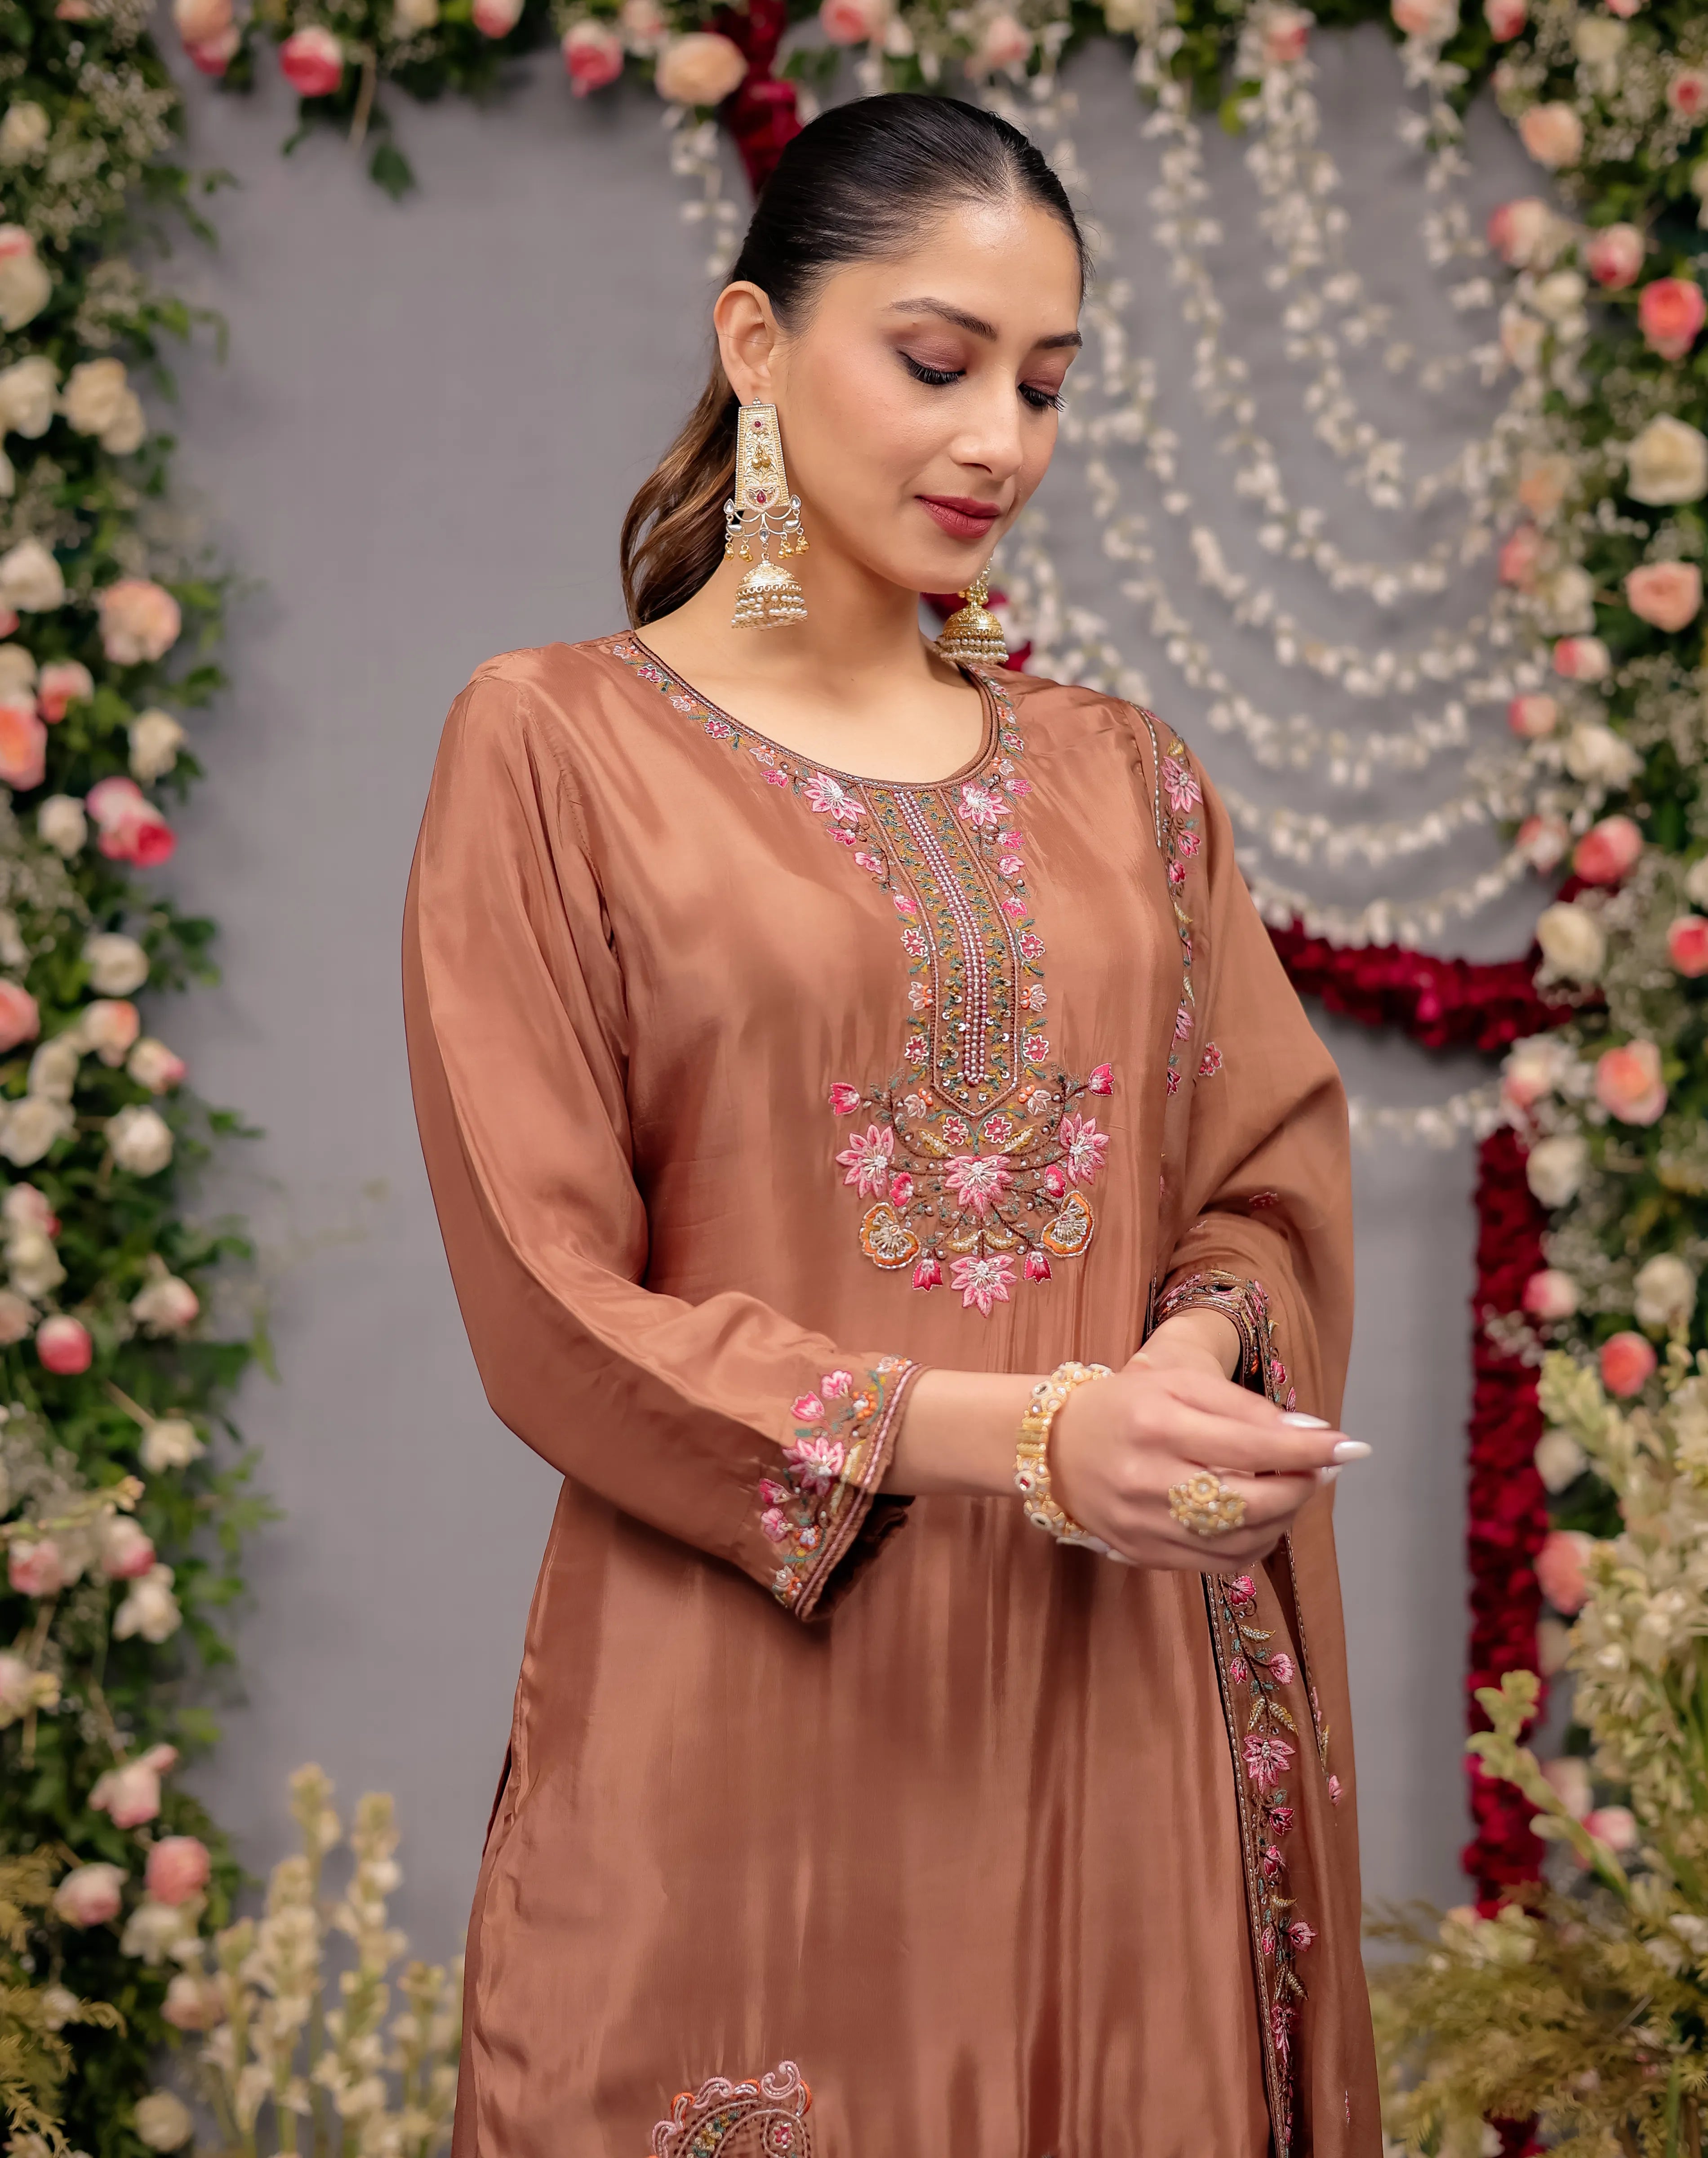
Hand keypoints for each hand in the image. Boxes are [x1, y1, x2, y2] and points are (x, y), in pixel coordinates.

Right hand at [1048, 1361, 1361, 1573]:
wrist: (1053, 1450)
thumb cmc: (1124, 1406)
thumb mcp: (1178, 1383)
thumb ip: (1245, 1406)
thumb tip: (1313, 1432)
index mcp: (1158, 1424)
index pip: (1251, 1445)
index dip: (1309, 1449)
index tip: (1351, 1447)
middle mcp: (1149, 1479)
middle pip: (1252, 1500)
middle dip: (1302, 1486)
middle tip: (1323, 1468)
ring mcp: (1145, 1525)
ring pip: (1242, 1539)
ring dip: (1285, 1517)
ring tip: (1292, 1488)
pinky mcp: (1145, 1555)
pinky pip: (1220, 1563)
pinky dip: (1255, 1543)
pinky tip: (1261, 1518)